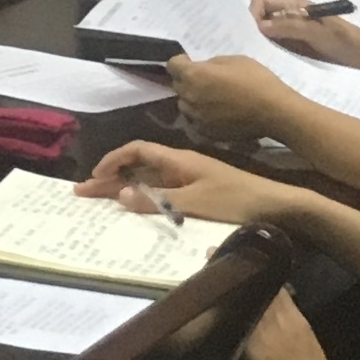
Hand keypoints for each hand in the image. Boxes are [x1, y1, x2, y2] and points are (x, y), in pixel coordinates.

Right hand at [76, 138, 301, 236]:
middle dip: (109, 177)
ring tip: (101, 199)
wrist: (276, 205)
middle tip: (82, 191)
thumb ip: (158, 200)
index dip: (113, 161)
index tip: (94, 177)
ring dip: (124, 187)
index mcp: (179, 160)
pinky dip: (143, 197)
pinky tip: (137, 208)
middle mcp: (181, 166)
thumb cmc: (236, 200)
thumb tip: (121, 194)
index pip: (137, 151)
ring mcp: (190, 179)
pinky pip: (162, 191)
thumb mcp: (195, 202)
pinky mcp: (198, 193)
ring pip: (148, 179)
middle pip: (137, 166)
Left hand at [165, 50, 299, 141]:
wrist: (274, 112)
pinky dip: (201, 115)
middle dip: (187, 80)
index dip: (181, 62)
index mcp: (193, 75)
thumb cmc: (256, 80)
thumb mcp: (234, 60)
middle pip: (177, 85)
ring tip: (211, 98)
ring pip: (185, 104)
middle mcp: (188, 96)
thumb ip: (211, 63)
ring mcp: (195, 117)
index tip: (191, 62)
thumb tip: (202, 68)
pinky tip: (217, 113)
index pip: (172, 65)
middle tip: (205, 80)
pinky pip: (195, 120)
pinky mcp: (205, 132)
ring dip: (192, 99)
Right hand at [250, 0, 359, 68]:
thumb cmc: (343, 40)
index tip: (254, 33)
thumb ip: (290, 26)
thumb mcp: (317, 31)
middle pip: (261, 16)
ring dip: (260, 41)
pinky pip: (275, 44)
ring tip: (258, 56)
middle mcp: (290, 15)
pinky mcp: (296, 45)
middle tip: (251, 47)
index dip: (253, 14)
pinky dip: (268, 50)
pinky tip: (270, 60)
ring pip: (266, 32)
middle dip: (252, 28)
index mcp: (294, 6)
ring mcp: (292, 30)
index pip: (261, 2)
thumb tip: (260, 26)